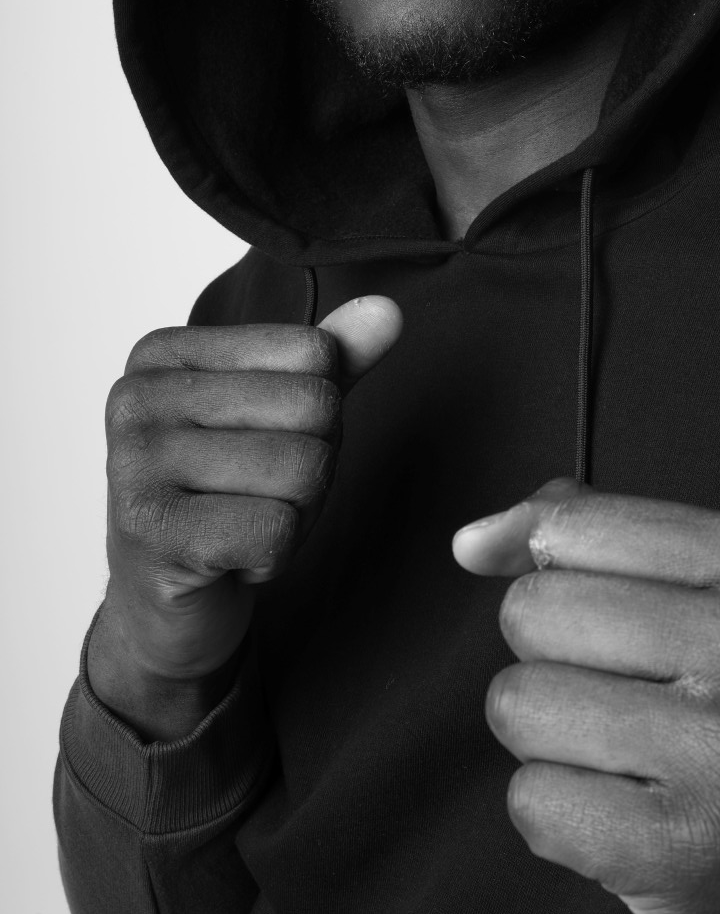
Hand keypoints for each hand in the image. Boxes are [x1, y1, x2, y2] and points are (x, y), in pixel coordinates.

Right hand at [89, 297, 401, 737]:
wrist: (165, 603)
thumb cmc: (226, 495)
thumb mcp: (282, 415)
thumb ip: (335, 360)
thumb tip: (388, 310)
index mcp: (163, 354)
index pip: (314, 353)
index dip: (320, 411)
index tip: (264, 444)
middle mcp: (137, 399)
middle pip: (316, 408)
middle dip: (315, 466)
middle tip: (259, 494)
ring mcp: (136, 466)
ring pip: (304, 470)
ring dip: (298, 513)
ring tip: (245, 524)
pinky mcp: (156, 535)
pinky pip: (280, 531)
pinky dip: (275, 556)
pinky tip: (231, 559)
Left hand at [453, 479, 719, 913]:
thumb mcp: (711, 595)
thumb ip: (589, 538)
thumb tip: (472, 541)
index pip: (573, 526)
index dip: (558, 575)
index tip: (610, 624)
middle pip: (532, 610)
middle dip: (552, 662)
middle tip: (635, 706)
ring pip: (518, 703)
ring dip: (550, 743)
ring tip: (634, 765)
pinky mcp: (689, 848)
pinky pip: (530, 801)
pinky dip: (559, 818)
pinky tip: (633, 824)